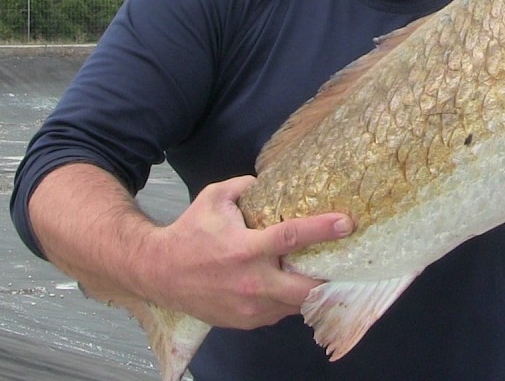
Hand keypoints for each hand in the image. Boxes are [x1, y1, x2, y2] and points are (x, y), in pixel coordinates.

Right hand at [143, 175, 352, 329]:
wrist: (158, 272)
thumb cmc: (189, 232)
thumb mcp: (214, 197)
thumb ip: (245, 186)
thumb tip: (270, 181)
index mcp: (246, 249)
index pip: (293, 237)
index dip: (323, 229)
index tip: (347, 223)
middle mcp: (252, 282)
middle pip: (306, 289)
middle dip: (328, 278)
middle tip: (340, 263)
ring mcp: (249, 307)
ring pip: (295, 305)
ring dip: (309, 291)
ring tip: (317, 273)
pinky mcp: (245, 322)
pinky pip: (279, 314)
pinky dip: (287, 302)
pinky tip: (289, 286)